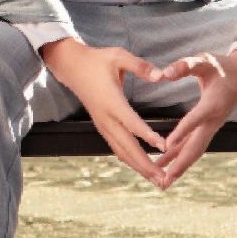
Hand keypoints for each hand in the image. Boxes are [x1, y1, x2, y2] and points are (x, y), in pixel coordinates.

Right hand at [39, 39, 169, 189]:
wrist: (72, 67)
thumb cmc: (98, 60)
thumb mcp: (119, 56)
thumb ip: (141, 66)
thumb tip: (162, 76)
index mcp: (112, 101)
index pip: (131, 122)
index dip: (147, 135)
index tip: (164, 147)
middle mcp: (106, 118)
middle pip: (127, 147)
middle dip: (146, 164)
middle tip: (164, 179)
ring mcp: (103, 125)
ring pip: (122, 152)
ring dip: (140, 167)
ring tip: (158, 181)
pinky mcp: (102, 127)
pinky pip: (117, 148)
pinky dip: (131, 160)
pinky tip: (143, 168)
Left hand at [155, 48, 236, 188]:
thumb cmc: (223, 66)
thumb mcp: (205, 60)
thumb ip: (185, 65)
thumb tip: (164, 73)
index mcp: (212, 104)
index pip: (195, 120)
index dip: (181, 132)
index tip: (166, 146)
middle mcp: (213, 120)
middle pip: (195, 147)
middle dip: (180, 164)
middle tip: (164, 181)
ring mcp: (212, 126)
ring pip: (194, 150)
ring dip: (178, 165)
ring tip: (161, 180)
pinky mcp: (208, 127)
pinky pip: (193, 144)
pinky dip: (180, 154)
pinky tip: (166, 163)